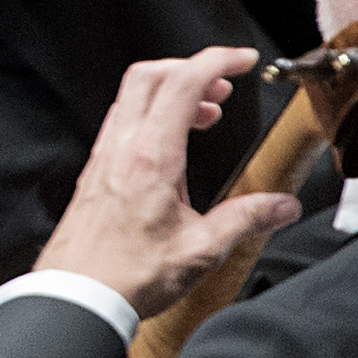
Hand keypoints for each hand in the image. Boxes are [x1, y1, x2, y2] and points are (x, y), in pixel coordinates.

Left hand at [33, 47, 298, 317]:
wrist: (75, 296)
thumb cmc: (128, 276)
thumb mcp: (201, 249)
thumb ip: (246, 219)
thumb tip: (282, 205)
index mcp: (151, 156)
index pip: (183, 82)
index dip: (217, 61)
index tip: (242, 61)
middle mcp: (121, 148)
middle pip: (150, 75)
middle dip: (191, 68)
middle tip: (224, 86)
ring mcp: (102, 158)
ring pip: (132, 98)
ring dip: (170, 93)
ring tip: (204, 115)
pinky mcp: (94, 173)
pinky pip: (121, 124)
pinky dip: (151, 116)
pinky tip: (171, 147)